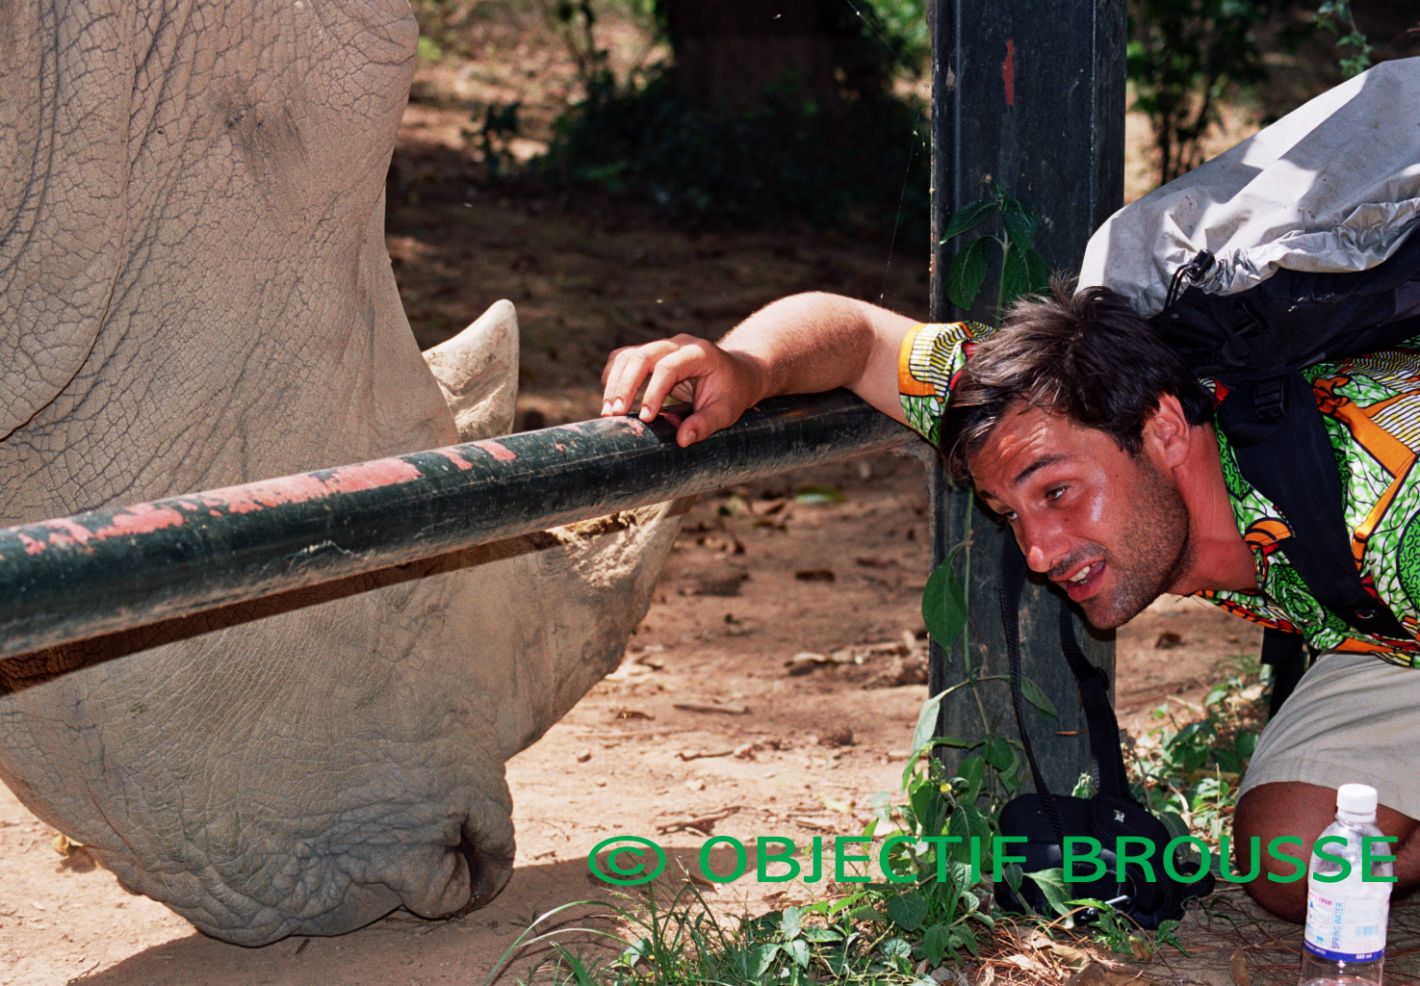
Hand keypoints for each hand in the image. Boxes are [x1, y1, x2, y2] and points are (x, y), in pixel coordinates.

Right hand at [600, 334, 763, 446]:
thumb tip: (682, 440)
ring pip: (628, 356)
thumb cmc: (732, 393)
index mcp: (698, 353)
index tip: (646, 418)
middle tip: (614, 414)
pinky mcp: (651, 355)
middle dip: (625, 386)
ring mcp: (662, 346)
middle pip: (642, 356)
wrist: (735, 373)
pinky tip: (610, 400)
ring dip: (614, 383)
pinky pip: (624, 359)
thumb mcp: (727, 411)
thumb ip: (706, 424)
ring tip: (608, 413)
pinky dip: (614, 377)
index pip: (668, 367)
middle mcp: (677, 344)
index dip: (653, 392)